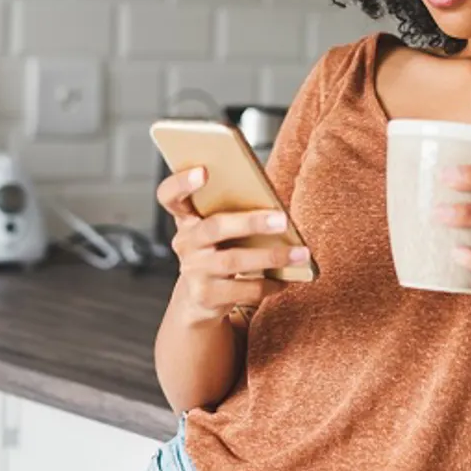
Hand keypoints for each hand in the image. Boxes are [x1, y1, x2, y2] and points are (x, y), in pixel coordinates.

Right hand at [157, 168, 305, 324]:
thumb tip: (278, 209)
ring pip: (234, 261)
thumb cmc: (218, 251)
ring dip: (272, 256)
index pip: (169, 196)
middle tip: (283, 220)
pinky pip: (243, 289)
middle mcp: (185, 243)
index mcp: (187, 219)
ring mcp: (193, 270)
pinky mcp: (205, 296)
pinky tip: (285, 279)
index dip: (182, 182)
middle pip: (215, 227)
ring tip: (301, 253)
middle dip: (251, 222)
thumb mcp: (218, 231)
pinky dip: (268, 284)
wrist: (199, 299)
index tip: (204, 171)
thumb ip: (234, 214)